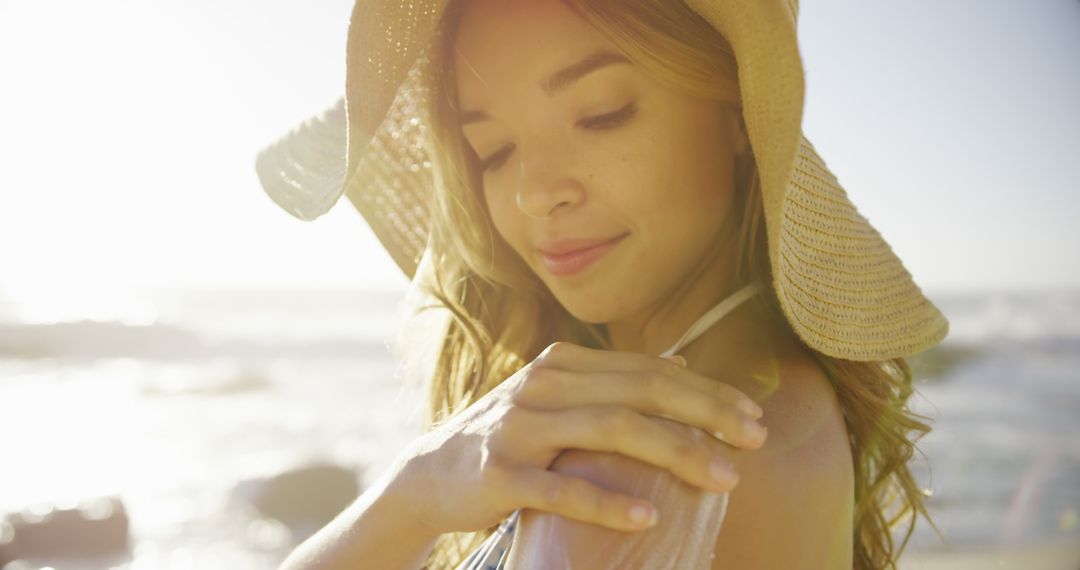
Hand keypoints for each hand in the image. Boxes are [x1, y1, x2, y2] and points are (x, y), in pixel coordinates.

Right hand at [389, 341, 766, 534]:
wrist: (429, 476)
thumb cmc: (509, 438)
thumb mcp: (558, 398)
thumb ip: (615, 380)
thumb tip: (683, 362)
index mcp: (562, 364)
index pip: (647, 369)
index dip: (706, 390)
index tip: (753, 414)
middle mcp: (542, 385)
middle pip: (639, 391)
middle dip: (705, 413)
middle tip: (755, 439)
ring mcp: (518, 427)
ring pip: (610, 430)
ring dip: (675, 453)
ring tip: (724, 477)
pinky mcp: (500, 473)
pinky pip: (561, 489)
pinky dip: (606, 502)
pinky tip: (648, 517)